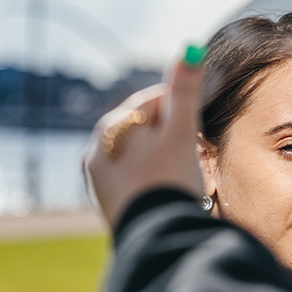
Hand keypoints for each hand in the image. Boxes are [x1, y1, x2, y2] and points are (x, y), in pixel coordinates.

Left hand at [83, 55, 204, 227]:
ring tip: (180, 179)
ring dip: (164, 159)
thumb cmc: (169, 181)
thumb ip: (184, 91)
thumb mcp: (180, 132)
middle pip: (146, 129)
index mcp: (110, 127)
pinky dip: (153, 181)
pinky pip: (137, 180)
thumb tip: (189, 50)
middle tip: (190, 159)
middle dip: (171, 137)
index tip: (194, 135)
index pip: (154, 101)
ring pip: (142, 155)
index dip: (181, 114)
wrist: (156, 240)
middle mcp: (96, 151)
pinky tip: (167, 195)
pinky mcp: (110, 204)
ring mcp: (100, 180)